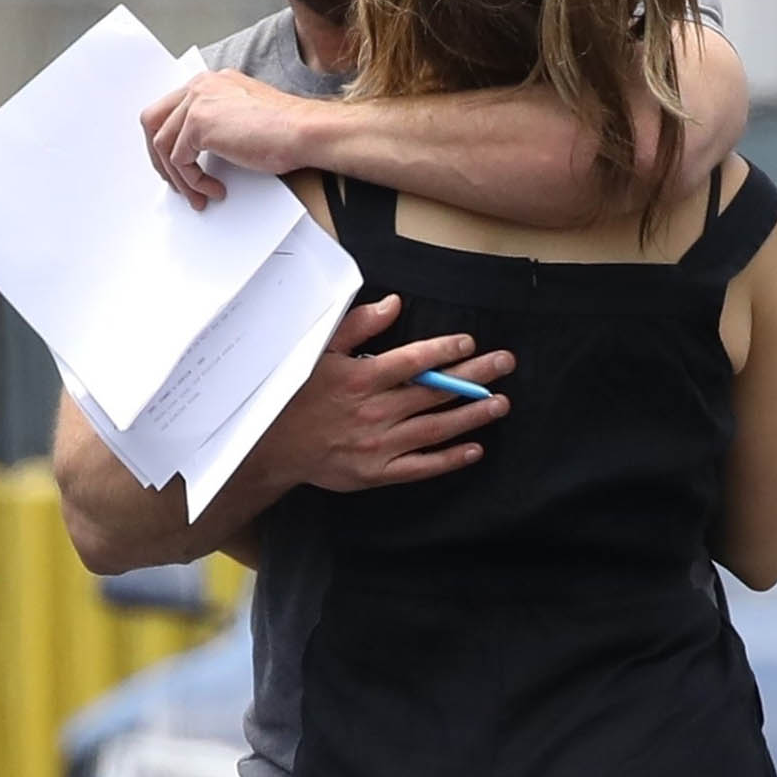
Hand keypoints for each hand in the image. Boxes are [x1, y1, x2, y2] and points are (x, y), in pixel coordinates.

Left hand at [140, 69, 314, 208]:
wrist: (305, 132)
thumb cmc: (288, 131)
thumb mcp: (243, 120)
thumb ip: (218, 124)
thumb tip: (196, 152)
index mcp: (212, 82)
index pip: (170, 109)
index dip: (169, 141)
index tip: (176, 167)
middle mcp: (201, 86)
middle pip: (153, 121)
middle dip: (158, 157)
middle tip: (174, 182)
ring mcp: (197, 102)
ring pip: (163, 145)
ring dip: (179, 177)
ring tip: (197, 195)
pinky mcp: (199, 123)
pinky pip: (179, 160)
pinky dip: (193, 181)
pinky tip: (213, 189)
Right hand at [259, 295, 513, 492]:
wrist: (271, 448)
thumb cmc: (297, 394)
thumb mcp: (318, 352)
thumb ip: (357, 326)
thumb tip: (393, 303)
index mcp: (360, 378)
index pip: (412, 361)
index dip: (444, 351)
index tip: (470, 342)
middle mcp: (374, 411)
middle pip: (433, 391)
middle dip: (474, 376)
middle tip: (505, 364)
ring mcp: (378, 445)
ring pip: (434, 428)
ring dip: (471, 415)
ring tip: (500, 403)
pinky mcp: (378, 472)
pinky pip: (421, 467)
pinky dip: (449, 459)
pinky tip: (474, 448)